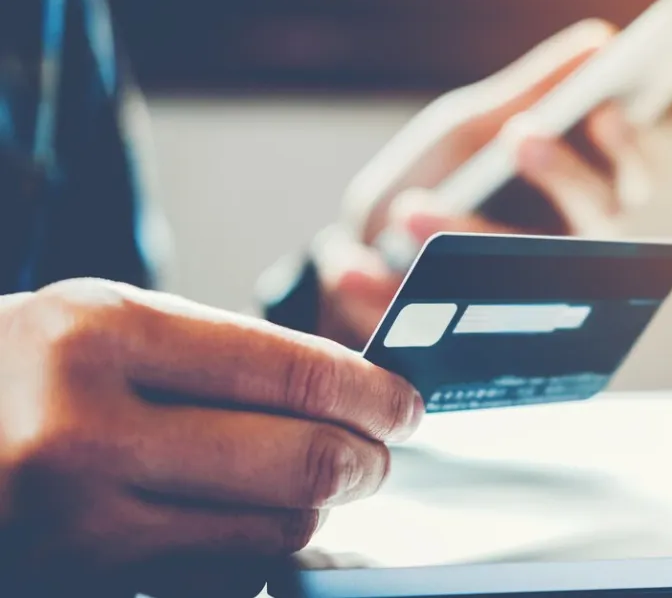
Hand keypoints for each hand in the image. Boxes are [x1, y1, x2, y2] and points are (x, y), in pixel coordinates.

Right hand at [0, 279, 420, 581]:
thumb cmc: (10, 376)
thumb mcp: (93, 327)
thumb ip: (213, 356)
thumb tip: (344, 393)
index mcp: (99, 336)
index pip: (291, 373)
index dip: (373, 394)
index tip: (405, 405)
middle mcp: (85, 430)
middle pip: (301, 462)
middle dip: (366, 462)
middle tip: (379, 456)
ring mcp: (78, 524)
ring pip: (272, 532)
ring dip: (312, 511)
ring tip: (309, 485)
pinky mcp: (80, 585)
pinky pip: (217, 580)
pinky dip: (251, 557)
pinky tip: (240, 527)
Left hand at [313, 19, 653, 345]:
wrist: (362, 255)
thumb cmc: (440, 178)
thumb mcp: (473, 129)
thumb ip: (531, 93)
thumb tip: (600, 42)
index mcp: (579, 195)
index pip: (632, 175)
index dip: (629, 149)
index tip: (603, 111)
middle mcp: (568, 253)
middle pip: (598, 224)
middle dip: (563, 177)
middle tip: (521, 137)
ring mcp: (523, 303)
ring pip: (523, 279)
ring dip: (466, 237)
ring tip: (407, 208)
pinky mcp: (466, 346)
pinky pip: (439, 324)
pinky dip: (385, 293)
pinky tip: (351, 267)